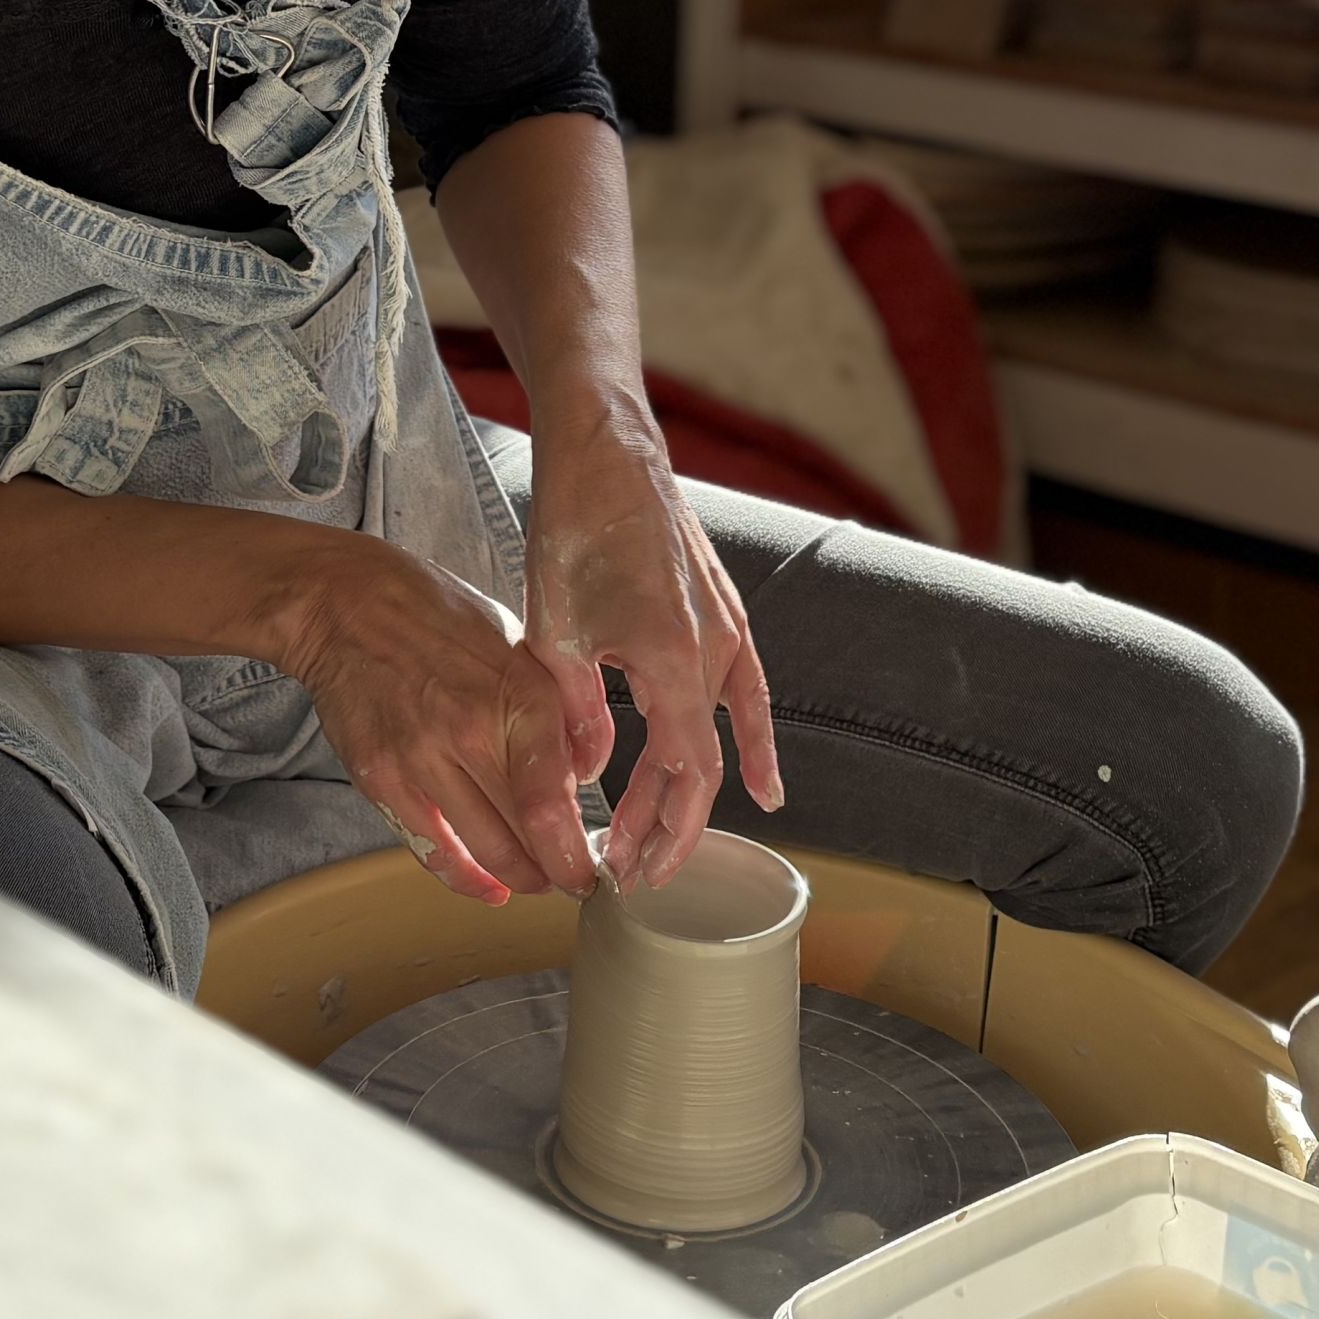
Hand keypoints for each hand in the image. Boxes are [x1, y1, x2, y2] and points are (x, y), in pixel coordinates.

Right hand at [262, 528, 609, 905]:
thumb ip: (556, 709)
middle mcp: (472, 732)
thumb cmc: (435, 615)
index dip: (574, 854)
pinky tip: (487, 886)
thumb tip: (588, 771)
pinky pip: (431, 849)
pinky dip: (464, 877)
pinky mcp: (381, 779)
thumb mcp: (518, 643)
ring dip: (517, 877)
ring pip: (483, 851)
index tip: (589, 869)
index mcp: (519, 695)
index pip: (552, 802)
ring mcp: (421, 760)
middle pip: (524, 837)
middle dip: (556, 871)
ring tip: (533, 879)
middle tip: (569, 878)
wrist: (345, 604)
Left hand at [526, 407, 779, 892]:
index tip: (631, 869)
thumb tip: (586, 772)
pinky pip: (747, 692)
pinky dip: (754, 740)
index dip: (660, 829)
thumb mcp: (554, 633)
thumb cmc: (576, 528)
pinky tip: (764, 784)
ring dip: (690, 788)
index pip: (684, 774)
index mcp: (674, 661)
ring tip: (664, 838)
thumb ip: (574, 714)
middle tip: (631, 867)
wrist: (607, 449)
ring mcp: (726, 629)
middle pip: (703, 764)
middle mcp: (714, 651)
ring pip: (718, 732)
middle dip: (667, 822)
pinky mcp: (722, 610)